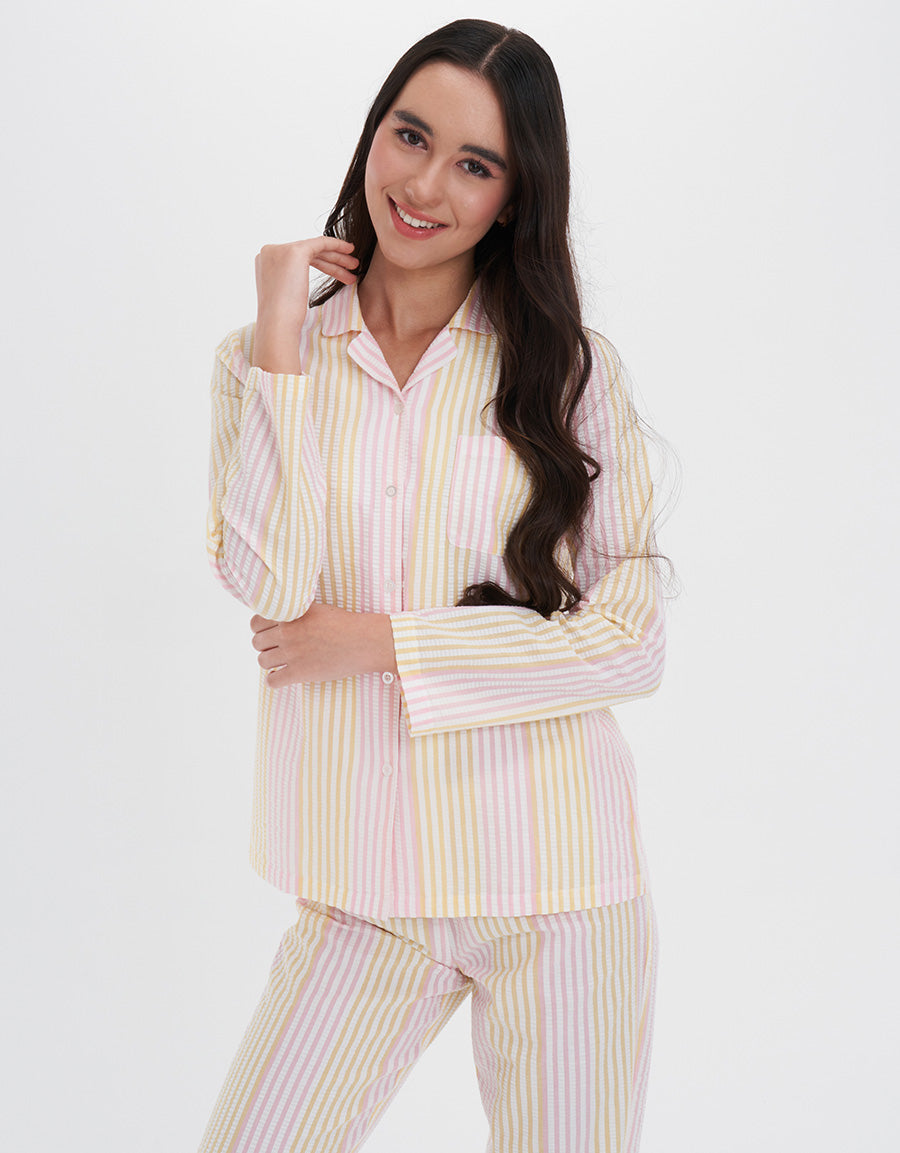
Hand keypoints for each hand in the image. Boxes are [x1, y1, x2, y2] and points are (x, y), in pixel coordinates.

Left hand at [251, 603, 397, 687]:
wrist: (363, 641)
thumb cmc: (344, 623)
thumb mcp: (316, 608)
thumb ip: (296, 609)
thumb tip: (283, 612)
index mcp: (289, 615)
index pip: (256, 622)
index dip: (260, 628)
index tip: (270, 633)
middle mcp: (287, 633)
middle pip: (257, 642)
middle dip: (266, 645)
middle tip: (278, 648)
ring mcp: (292, 654)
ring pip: (263, 661)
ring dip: (270, 662)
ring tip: (282, 661)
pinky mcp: (299, 673)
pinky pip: (273, 681)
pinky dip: (274, 680)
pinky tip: (283, 676)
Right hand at [252, 237, 357, 372]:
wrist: (278, 324)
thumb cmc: (284, 318)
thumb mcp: (285, 294)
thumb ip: (289, 282)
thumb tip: (297, 283)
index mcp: (266, 262)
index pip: (297, 260)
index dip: (321, 264)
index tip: (339, 272)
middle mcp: (270, 252)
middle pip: (307, 254)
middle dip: (330, 261)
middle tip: (350, 269)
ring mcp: (281, 250)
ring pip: (315, 249)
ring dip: (337, 257)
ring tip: (355, 266)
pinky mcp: (295, 251)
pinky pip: (320, 243)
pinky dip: (336, 245)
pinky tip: (349, 249)